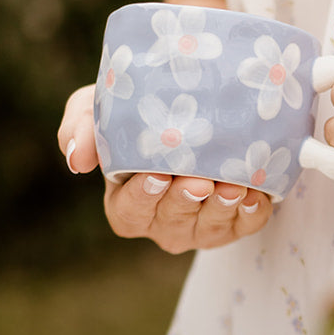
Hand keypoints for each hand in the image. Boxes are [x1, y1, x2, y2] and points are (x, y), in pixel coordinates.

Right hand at [57, 83, 272, 252]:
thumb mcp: (97, 110)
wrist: (190, 107)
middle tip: (199, 179)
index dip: (143, 197)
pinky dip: (253, 212)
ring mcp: (200, 227)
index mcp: (126, 204)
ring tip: (233, 184)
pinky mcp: (236, 224)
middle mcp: (163, 223)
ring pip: (211, 227)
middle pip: (173, 220)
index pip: (130, 212)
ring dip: (223, 207)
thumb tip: (77, 160)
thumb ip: (79, 129)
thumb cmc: (136, 113)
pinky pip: (246, 225)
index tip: (156, 174)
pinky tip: (257, 193)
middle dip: (187, 200)